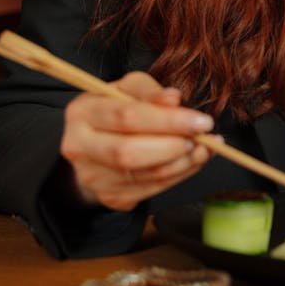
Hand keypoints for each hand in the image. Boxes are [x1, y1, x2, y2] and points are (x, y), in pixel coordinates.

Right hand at [60, 71, 218, 210]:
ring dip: (183, 163)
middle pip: (129, 152)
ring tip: (205, 148)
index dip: (168, 120)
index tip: (202, 121)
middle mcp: (80, 147)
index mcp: (82, 113)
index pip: (126, 116)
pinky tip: (193, 161)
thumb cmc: (114, 109)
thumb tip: (174, 99)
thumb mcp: (128, 89)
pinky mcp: (109, 196)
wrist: (93, 143)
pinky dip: (178, 176)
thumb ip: (150, 91)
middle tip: (202, 138)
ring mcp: (92, 177)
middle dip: (173, 146)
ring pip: (144, 175)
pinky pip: (151, 190)